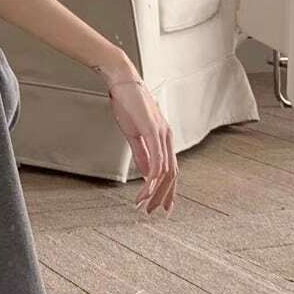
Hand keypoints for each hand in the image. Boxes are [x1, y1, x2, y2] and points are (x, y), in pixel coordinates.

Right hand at [95, 55, 177, 216]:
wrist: (122, 82)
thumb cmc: (127, 103)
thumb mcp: (134, 133)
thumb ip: (142, 154)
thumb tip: (147, 174)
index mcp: (164, 138)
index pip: (171, 170)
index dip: (167, 190)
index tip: (160, 205)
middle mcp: (167, 138)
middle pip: (172, 175)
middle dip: (162, 196)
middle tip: (152, 211)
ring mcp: (161, 134)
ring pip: (166, 171)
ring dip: (155, 190)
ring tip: (144, 203)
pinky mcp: (152, 131)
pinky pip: (157, 159)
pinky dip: (152, 176)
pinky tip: (146, 186)